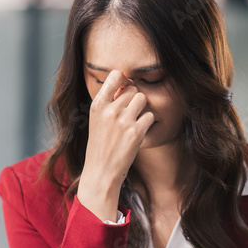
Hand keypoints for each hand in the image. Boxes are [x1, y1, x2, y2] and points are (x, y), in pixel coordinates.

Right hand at [77, 70, 153, 221]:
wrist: (101, 172)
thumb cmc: (100, 145)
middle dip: (134, 99)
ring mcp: (123, 121)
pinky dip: (147, 123)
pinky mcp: (136, 132)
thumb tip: (127, 83)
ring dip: (142, 109)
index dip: (124, 80)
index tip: (125, 89)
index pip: (115, 75)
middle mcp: (110, 110)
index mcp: (97, 105)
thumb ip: (109, 102)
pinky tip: (138, 132)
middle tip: (130, 114)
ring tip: (134, 122)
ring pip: (142, 99)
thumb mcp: (97, 120)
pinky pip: (150, 115)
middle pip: (133, 89)